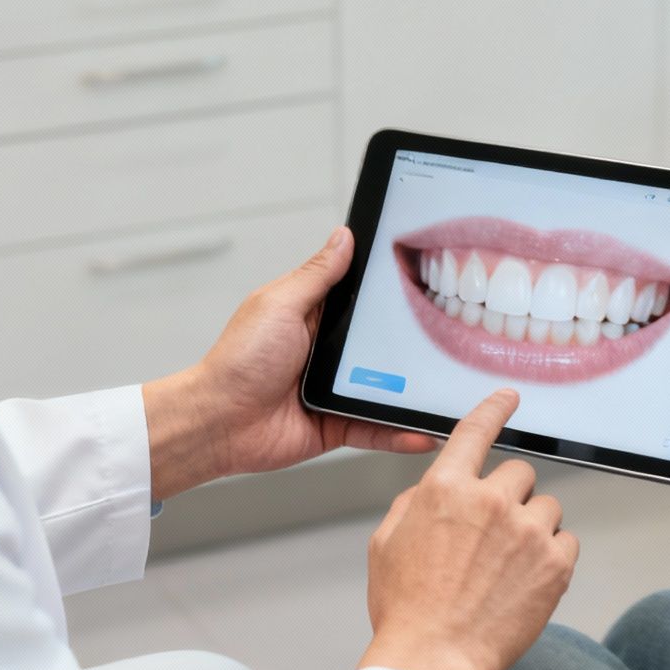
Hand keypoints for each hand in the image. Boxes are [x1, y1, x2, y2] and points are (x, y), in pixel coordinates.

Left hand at [143, 228, 434, 499]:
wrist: (218, 421)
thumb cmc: (238, 360)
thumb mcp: (280, 304)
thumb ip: (318, 275)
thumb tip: (344, 237)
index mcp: (314, 316)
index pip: (361, 299)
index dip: (389, 292)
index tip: (424, 279)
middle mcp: (327, 353)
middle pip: (381, 345)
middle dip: (411, 344)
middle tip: (451, 336)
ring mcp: (334, 390)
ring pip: (386, 389)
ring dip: (412, 392)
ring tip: (448, 389)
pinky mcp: (336, 424)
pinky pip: (375, 428)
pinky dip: (399, 433)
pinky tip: (422, 431)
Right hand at [359, 390, 578, 669]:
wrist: (434, 660)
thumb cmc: (407, 610)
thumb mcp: (386, 545)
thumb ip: (414, 504)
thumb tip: (434, 491)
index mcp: (445, 490)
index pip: (475, 431)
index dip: (494, 409)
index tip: (509, 398)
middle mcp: (489, 502)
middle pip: (519, 472)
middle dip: (508, 497)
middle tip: (492, 535)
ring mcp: (526, 532)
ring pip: (546, 506)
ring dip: (532, 527)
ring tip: (507, 566)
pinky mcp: (555, 564)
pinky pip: (567, 539)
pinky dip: (551, 556)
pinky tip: (525, 580)